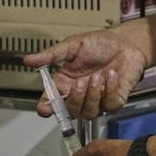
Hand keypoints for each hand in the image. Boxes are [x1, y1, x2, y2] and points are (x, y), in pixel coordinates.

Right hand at [23, 28, 147, 118]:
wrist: (126, 43)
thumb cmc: (100, 44)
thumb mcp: (73, 45)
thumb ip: (52, 55)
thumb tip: (28, 60)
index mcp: (65, 83)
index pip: (51, 102)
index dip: (46, 108)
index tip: (44, 108)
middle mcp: (79, 95)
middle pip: (70, 112)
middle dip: (75, 99)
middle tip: (80, 82)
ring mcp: (97, 100)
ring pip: (89, 112)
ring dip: (93, 95)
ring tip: (98, 76)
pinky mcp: (114, 101)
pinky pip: (108, 105)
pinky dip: (109, 90)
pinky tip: (111, 75)